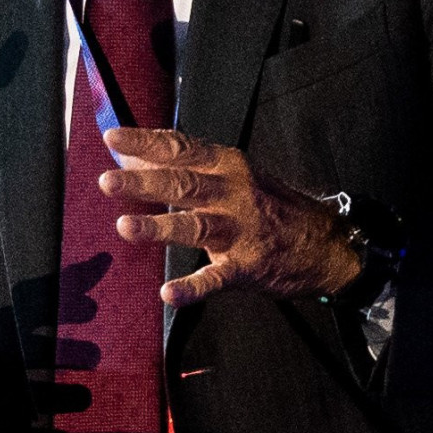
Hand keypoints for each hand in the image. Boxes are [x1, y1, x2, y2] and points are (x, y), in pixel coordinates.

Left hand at [98, 128, 366, 309]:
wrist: (325, 243)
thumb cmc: (270, 206)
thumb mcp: (234, 176)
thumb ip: (186, 169)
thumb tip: (134, 157)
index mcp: (228, 166)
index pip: (182, 148)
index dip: (146, 142)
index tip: (113, 138)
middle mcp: (234, 193)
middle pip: (183, 185)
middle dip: (144, 182)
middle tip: (108, 181)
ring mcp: (242, 231)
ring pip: (196, 226)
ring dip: (160, 227)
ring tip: (126, 227)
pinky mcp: (248, 267)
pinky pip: (216, 278)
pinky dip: (192, 288)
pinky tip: (168, 294)